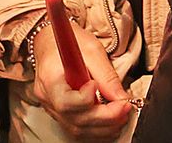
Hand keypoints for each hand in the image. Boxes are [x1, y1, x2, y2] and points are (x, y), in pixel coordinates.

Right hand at [30, 20, 133, 140]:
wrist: (53, 41)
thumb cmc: (69, 41)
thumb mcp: (91, 49)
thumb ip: (106, 75)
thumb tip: (121, 98)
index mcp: (50, 78)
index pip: (66, 102)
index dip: (86, 100)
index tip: (99, 87)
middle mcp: (47, 97)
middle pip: (75, 119)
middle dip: (105, 118)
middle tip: (124, 108)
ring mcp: (51, 108)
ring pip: (76, 129)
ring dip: (103, 128)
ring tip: (121, 116)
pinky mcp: (59, 113)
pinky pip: (77, 129)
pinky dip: (96, 130)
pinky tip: (110, 123)